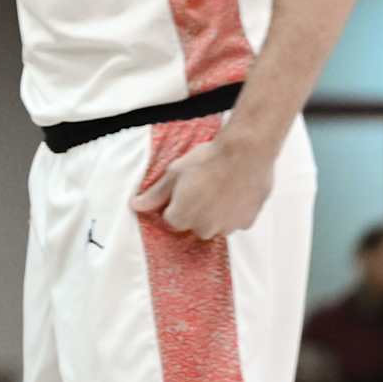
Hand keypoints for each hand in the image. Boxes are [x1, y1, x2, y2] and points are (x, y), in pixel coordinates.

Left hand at [131, 134, 274, 239]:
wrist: (244, 153)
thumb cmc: (207, 160)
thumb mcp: (174, 173)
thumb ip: (156, 195)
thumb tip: (136, 205)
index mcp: (182, 218)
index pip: (172, 219)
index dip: (176, 203)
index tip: (184, 189)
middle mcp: (203, 229)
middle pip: (194, 224)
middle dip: (195, 211)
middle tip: (202, 186)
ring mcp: (227, 228)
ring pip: (216, 225)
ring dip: (215, 213)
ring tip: (219, 187)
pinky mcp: (247, 222)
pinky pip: (236, 221)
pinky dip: (234, 211)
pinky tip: (235, 191)